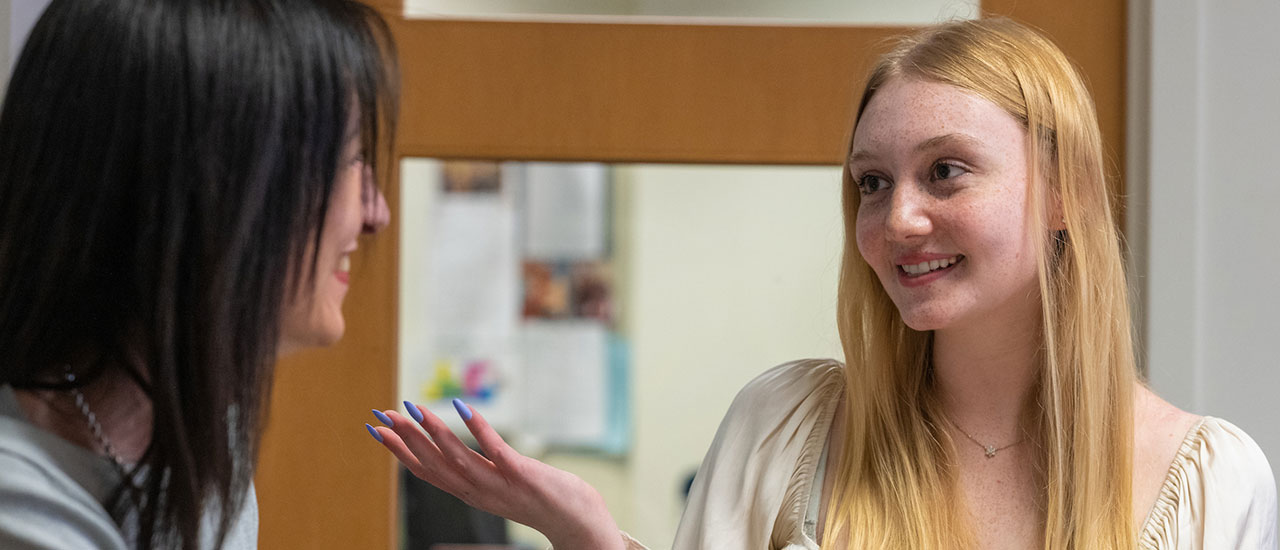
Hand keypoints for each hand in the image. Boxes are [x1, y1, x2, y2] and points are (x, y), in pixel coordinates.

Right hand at [367, 400, 623, 549]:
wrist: (576, 521)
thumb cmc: (541, 499)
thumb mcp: (500, 484)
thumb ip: (480, 469)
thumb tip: (460, 448)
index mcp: (471, 493)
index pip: (427, 472)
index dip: (399, 452)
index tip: (376, 430)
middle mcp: (478, 491)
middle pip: (434, 464)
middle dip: (406, 439)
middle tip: (381, 415)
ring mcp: (499, 483)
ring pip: (458, 458)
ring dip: (433, 433)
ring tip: (413, 410)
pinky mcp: (521, 473)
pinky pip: (494, 449)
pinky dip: (477, 428)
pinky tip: (461, 407)